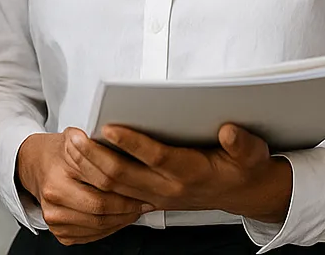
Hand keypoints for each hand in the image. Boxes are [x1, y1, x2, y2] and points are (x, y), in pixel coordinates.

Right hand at [16, 132, 152, 244]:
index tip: (144, 187)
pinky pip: (91, 236)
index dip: (126, 189)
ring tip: (136, 208)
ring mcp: (54, 219)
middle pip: (100, 210)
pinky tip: (120, 217)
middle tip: (144, 201)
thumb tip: (124, 143)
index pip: (100, 186)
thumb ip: (95, 143)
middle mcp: (54, 200)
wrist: (34, 166)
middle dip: (127, 208)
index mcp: (58, 177)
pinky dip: (109, 228)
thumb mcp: (75, 139)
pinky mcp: (59, 232)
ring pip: (98, 226)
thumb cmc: (58, 152)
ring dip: (121, 220)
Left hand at [70, 124, 292, 224]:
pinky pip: (113, 194)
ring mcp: (155, 196)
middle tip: (74, 135)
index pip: (155, 158)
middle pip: (123, 176)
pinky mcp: (148, 199)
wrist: (242, 194)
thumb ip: (242, 142)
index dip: (131, 143)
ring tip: (71, 143)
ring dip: (88, 167)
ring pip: (112, 188)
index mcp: (190, 172)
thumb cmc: (244, 168)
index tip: (109, 126)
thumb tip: (228, 130)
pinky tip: (78, 162)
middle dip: (95, 156)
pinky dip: (93, 179)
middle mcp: (168, 188)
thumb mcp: (253, 153)